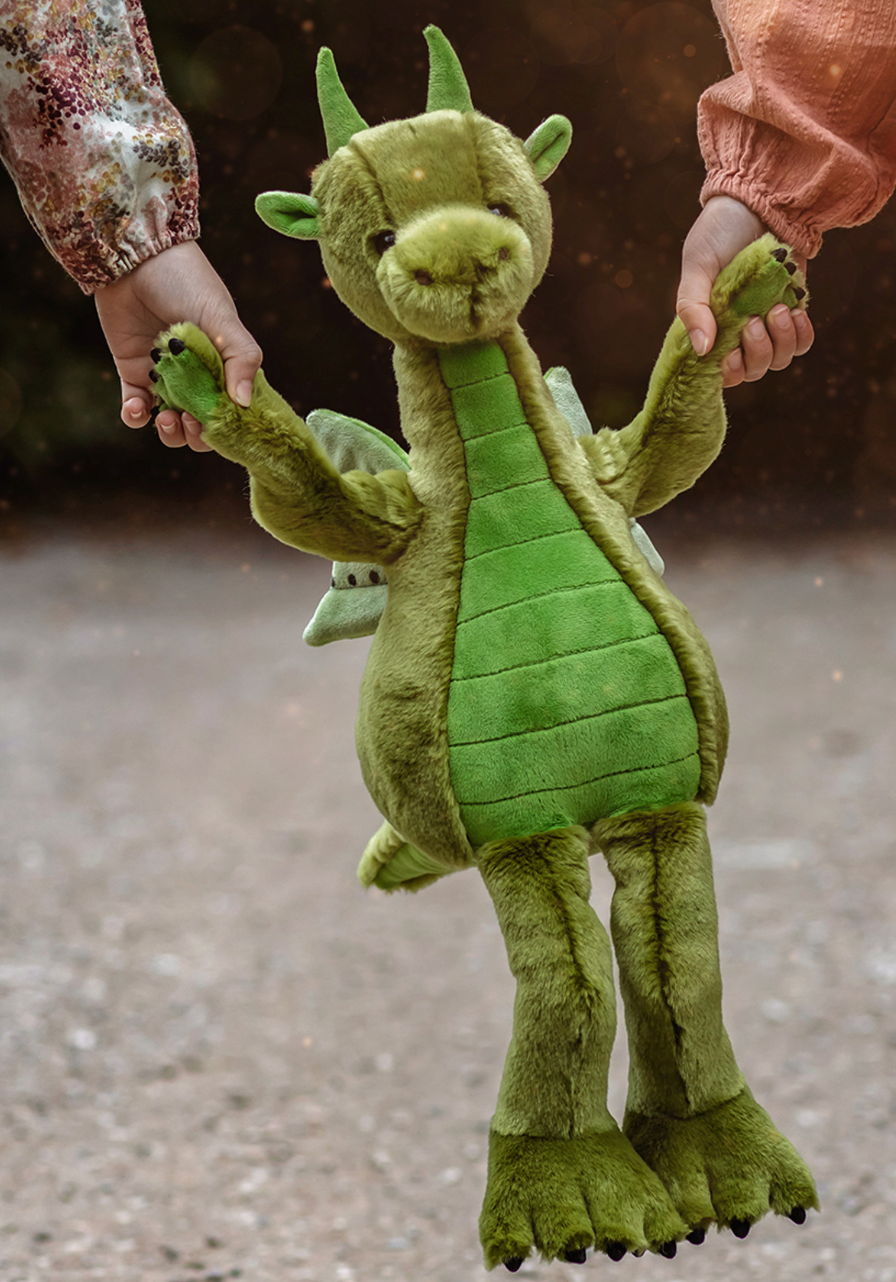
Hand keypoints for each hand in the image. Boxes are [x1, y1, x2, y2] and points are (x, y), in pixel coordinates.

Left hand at [93, 240, 261, 449]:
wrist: (134, 256)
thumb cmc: (186, 280)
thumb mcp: (222, 318)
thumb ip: (241, 358)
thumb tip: (244, 403)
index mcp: (225, 365)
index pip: (233, 409)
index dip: (229, 426)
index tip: (220, 425)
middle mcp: (197, 375)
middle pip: (203, 424)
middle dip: (198, 434)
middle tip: (190, 421)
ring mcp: (165, 376)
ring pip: (170, 422)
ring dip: (169, 431)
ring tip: (165, 417)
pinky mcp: (133, 372)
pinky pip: (136, 408)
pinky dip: (136, 417)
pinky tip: (138, 409)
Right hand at [677, 196, 813, 387]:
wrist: (758, 201)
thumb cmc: (719, 232)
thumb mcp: (697, 266)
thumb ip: (693, 307)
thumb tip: (701, 350)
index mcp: (708, 327)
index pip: (718, 373)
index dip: (728, 373)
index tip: (731, 355)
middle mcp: (736, 332)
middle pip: (753, 371)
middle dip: (757, 353)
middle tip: (755, 321)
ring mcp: (766, 323)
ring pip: (779, 360)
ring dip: (781, 341)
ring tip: (778, 310)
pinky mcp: (792, 311)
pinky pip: (802, 342)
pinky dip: (801, 333)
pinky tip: (795, 311)